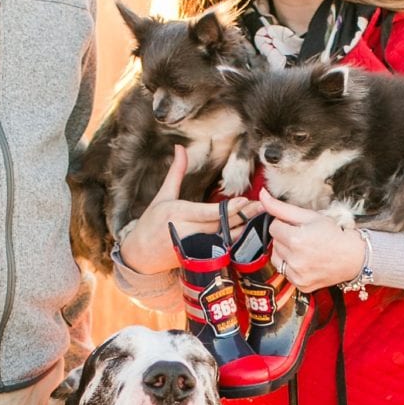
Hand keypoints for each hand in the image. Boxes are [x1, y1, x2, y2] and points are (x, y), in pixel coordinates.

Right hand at [118, 146, 253, 274]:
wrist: (140, 255)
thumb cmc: (151, 223)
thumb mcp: (163, 195)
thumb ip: (176, 172)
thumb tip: (179, 147)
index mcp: (177, 214)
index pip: (207, 212)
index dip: (228, 209)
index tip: (245, 200)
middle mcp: (186, 232)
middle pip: (220, 225)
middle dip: (243, 215)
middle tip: (263, 205)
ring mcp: (193, 247)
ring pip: (223, 239)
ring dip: (243, 228)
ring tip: (260, 216)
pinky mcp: (197, 257)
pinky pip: (220, 249)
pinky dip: (234, 240)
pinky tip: (248, 231)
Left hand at [259, 187, 367, 291]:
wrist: (353, 257)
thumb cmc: (333, 234)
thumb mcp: (309, 216)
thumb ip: (282, 207)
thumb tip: (262, 195)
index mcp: (296, 240)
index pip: (273, 227)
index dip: (286, 225)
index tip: (300, 227)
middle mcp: (294, 260)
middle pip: (274, 243)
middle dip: (286, 238)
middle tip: (305, 238)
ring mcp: (297, 275)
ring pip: (276, 258)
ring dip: (285, 253)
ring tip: (304, 250)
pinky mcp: (300, 285)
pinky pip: (285, 273)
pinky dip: (292, 267)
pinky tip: (306, 262)